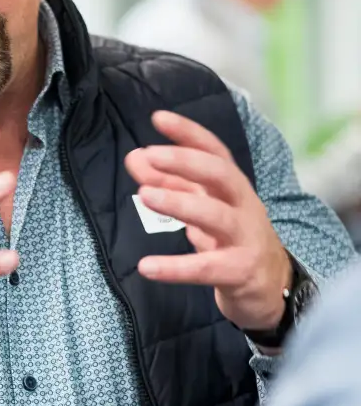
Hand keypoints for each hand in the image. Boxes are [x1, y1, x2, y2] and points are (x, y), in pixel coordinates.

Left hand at [124, 111, 291, 331]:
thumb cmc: (229, 238)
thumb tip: (134, 157)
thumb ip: (168, 183)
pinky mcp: (241, 272)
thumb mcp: (200, 206)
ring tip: (145, 194)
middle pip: (222, 174)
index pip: (214, 151)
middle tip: (150, 154)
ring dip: (179, 203)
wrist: (270, 287)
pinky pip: (207, 268)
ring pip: (216, 216)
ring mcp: (245, 238)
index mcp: (232, 186)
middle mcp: (244, 205)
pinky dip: (175, 268)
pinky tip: (146, 266)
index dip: (189, 133)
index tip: (158, 118)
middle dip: (186, 161)